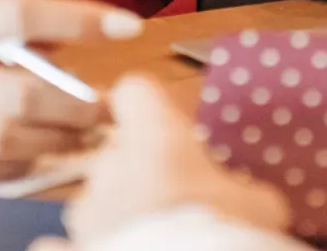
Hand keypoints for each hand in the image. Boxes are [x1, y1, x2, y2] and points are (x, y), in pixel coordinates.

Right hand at [0, 0, 137, 184]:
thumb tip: (64, 42)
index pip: (16, 14)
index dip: (77, 17)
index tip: (124, 23)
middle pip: (19, 95)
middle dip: (78, 104)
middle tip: (110, 106)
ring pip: (5, 142)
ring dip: (57, 141)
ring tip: (84, 134)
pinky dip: (19, 165)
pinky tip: (38, 154)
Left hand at [53, 75, 290, 247]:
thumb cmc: (224, 230)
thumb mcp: (258, 204)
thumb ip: (243, 189)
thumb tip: (248, 195)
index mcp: (155, 136)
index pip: (136, 90)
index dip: (148, 104)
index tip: (161, 120)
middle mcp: (111, 164)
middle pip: (117, 151)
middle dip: (139, 172)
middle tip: (174, 201)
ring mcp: (86, 209)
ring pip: (96, 196)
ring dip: (116, 210)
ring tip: (149, 235)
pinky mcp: (71, 246)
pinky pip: (68, 240)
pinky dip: (83, 244)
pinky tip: (111, 249)